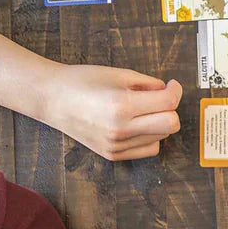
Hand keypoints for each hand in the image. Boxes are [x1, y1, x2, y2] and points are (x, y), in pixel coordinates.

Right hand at [39, 65, 181, 160]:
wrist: (52, 99)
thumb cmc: (82, 81)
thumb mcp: (120, 74)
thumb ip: (149, 83)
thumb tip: (169, 90)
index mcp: (122, 106)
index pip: (168, 103)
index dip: (175, 91)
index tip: (172, 85)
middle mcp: (120, 130)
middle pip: (171, 124)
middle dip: (171, 108)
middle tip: (160, 96)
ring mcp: (116, 145)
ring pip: (161, 137)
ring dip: (159, 121)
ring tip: (140, 108)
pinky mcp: (112, 155)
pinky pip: (148, 149)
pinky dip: (150, 136)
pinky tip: (136, 123)